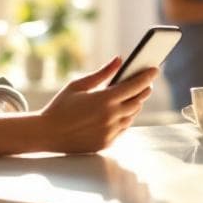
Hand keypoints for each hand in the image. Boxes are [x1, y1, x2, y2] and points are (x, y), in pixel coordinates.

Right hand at [39, 57, 155, 153]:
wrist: (47, 134)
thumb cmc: (60, 106)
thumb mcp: (78, 85)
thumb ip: (102, 73)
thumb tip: (119, 60)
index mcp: (104, 100)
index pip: (134, 86)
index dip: (147, 77)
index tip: (155, 69)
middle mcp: (111, 117)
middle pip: (137, 101)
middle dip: (143, 90)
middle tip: (145, 83)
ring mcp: (110, 132)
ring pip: (132, 115)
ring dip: (134, 104)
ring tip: (133, 96)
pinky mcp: (107, 142)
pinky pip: (123, 128)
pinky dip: (125, 118)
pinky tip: (121, 111)